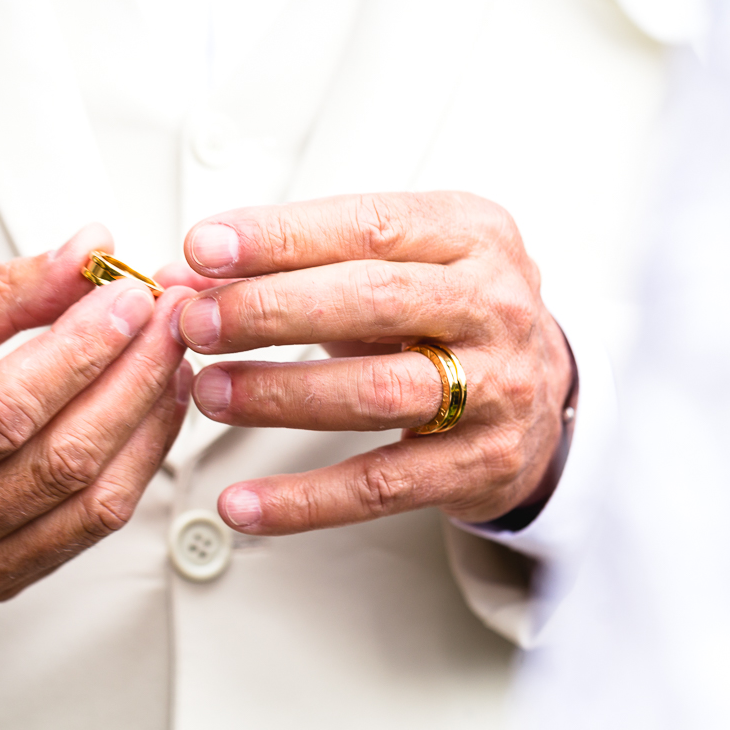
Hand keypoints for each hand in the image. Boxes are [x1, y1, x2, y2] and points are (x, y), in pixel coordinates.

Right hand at [0, 225, 194, 605]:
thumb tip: (86, 257)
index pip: (5, 409)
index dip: (82, 350)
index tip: (129, 298)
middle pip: (62, 458)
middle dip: (133, 377)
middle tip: (168, 319)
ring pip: (93, 500)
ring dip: (149, 422)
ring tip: (171, 359)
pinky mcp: (2, 581)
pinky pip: (92, 527)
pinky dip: (135, 464)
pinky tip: (151, 414)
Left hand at [167, 192, 574, 534]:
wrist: (543, 389)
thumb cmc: (450, 312)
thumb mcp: (396, 263)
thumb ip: (300, 263)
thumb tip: (186, 278)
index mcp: (472, 234)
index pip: (369, 226)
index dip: (280, 237)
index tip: (204, 248)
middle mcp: (494, 305)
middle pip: (374, 301)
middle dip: (271, 311)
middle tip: (198, 323)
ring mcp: (496, 387)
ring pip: (375, 392)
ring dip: (278, 395)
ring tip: (209, 392)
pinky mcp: (480, 464)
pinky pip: (379, 486)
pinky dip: (303, 500)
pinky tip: (244, 502)